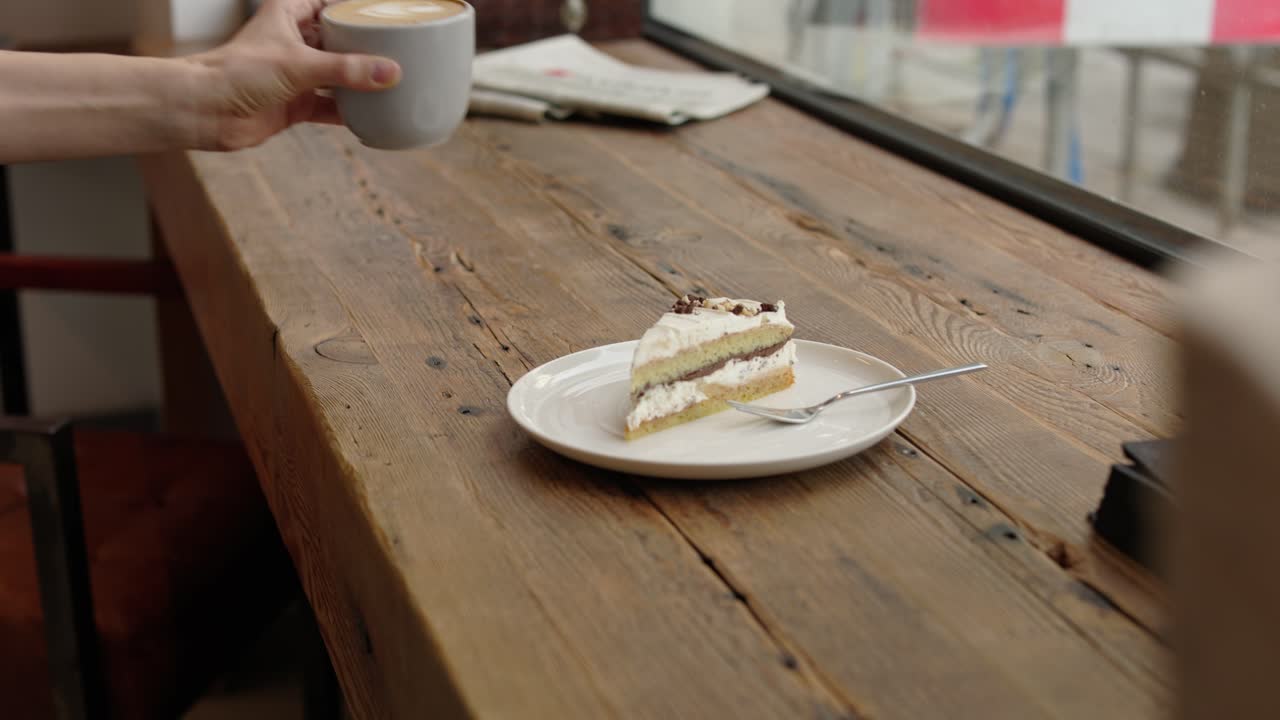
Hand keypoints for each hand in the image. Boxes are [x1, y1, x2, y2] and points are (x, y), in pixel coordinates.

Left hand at [188, 0, 401, 150]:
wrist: (204, 111)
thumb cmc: (238, 73)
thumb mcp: (299, 64)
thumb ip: (347, 70)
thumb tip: (391, 73)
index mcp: (288, 14)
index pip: (328, 3)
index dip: (354, 8)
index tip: (385, 15)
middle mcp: (293, 42)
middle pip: (339, 40)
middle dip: (366, 48)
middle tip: (399, 51)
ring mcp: (296, 75)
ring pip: (338, 74)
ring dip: (361, 82)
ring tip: (395, 83)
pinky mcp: (296, 104)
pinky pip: (332, 106)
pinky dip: (351, 111)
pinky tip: (375, 114)